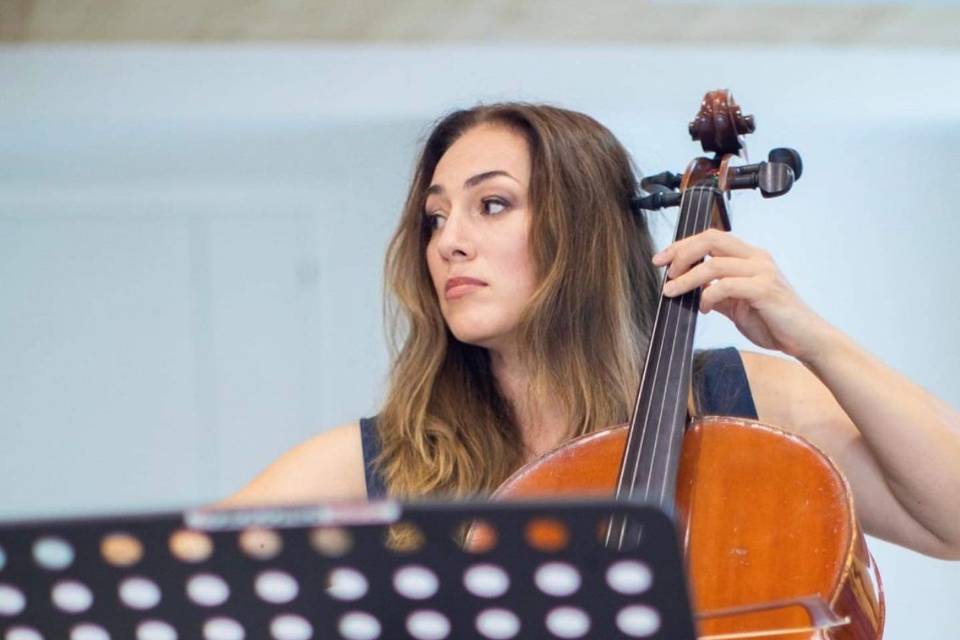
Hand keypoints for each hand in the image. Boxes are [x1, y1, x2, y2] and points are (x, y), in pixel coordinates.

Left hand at [652, 228, 833, 360]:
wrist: (805, 340)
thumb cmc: (774, 322)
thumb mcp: (737, 304)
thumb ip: (717, 292)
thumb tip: (689, 288)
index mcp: (750, 257)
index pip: (711, 237)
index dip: (682, 245)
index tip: (661, 259)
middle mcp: (757, 258)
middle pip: (711, 239)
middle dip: (681, 253)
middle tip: (665, 272)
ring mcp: (762, 272)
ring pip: (713, 264)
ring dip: (686, 279)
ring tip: (673, 292)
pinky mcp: (764, 289)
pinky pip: (725, 285)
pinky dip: (707, 296)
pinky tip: (703, 308)